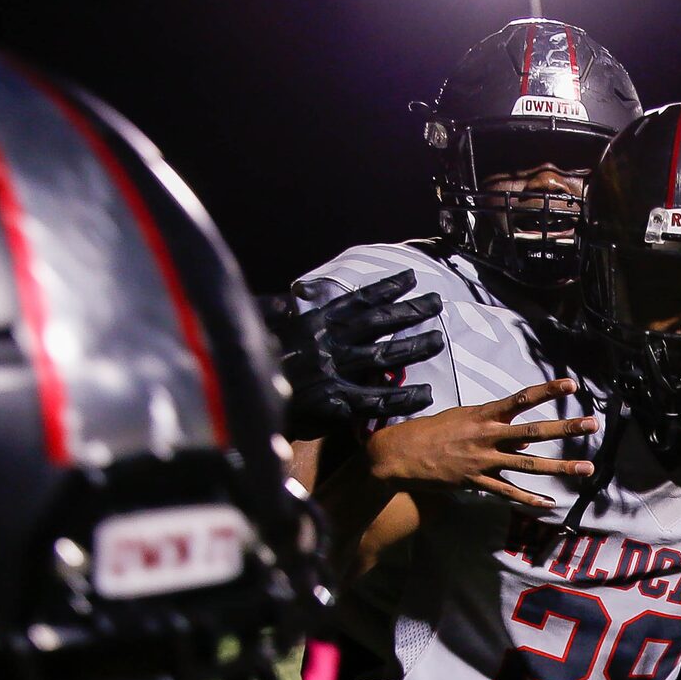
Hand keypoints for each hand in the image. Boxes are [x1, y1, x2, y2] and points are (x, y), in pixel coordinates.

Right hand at [265, 272, 443, 439]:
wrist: (242, 401)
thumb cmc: (251, 363)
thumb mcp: (258, 327)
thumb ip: (274, 311)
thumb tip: (285, 301)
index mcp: (314, 323)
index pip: (356, 301)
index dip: (385, 288)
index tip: (409, 278)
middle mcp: (329, 343)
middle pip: (378, 323)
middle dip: (410, 311)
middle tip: (437, 302)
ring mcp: (336, 372)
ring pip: (384, 356)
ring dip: (413, 347)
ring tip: (438, 340)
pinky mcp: (337, 401)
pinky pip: (377, 399)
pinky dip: (401, 397)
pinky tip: (424, 393)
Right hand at [360, 380, 592, 507]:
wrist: (398, 455)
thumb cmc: (429, 432)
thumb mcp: (461, 418)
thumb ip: (491, 424)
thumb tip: (520, 434)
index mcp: (483, 415)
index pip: (522, 398)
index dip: (547, 390)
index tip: (571, 383)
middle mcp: (487, 436)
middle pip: (534, 431)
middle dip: (566, 427)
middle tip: (593, 423)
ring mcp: (484, 461)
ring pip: (529, 465)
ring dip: (560, 467)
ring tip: (587, 467)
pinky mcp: (476, 483)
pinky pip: (509, 492)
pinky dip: (530, 498)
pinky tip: (550, 503)